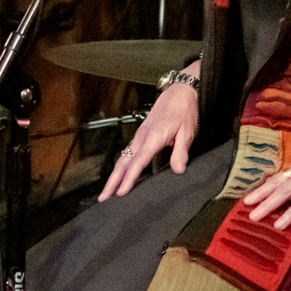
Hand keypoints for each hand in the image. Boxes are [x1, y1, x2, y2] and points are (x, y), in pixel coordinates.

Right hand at [101, 82, 199, 199]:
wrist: (178, 92)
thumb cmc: (183, 111)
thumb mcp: (187, 132)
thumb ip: (181, 152)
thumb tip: (178, 170)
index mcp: (152, 138)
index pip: (138, 162)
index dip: (129, 179)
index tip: (121, 193)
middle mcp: (141, 137)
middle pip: (122, 163)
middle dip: (112, 181)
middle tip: (103, 197)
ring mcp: (139, 136)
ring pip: (123, 159)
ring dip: (114, 175)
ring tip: (108, 190)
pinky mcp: (141, 135)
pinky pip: (128, 153)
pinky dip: (122, 166)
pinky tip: (121, 174)